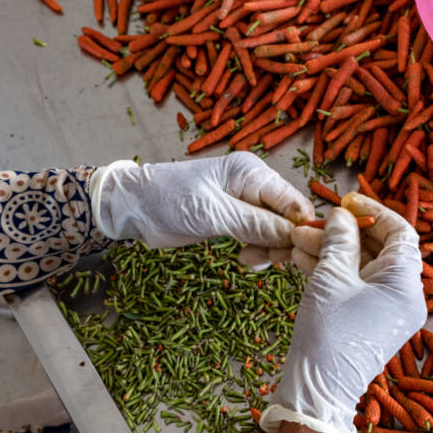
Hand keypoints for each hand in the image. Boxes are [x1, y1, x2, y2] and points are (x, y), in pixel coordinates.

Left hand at [90, 152, 313, 263]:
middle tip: (265, 260)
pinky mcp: (234, 219)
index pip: (293, 201)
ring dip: (269, 249)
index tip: (291, 253)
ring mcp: (244, 203)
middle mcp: (253, 184)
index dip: (298, 228)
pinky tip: (246, 259)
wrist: (134, 207)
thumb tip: (294, 234)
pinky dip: (258, 251)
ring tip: (248, 260)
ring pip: (276, 230)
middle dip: (282, 241)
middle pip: (288, 217)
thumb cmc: (168, 200)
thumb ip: (255, 224)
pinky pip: (259, 236)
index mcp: (251, 172)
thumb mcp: (213, 214)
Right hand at [260, 193, 425, 432]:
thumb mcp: (331, 277)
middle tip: (317, 220)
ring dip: (333, 250)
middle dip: (346, 231)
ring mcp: (388, 311)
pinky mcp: (369, 322)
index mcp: (406, 283)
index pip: (401, 232)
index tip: (346, 200)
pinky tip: (302, 258)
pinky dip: (334, 271)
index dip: (374, 210)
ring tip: (299, 238)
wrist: (318, 390)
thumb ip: (338, 240)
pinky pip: (356, 286)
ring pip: (363, 267)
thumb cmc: (329, 333)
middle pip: (381, 248)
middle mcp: (405, 296)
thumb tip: (341, 216)